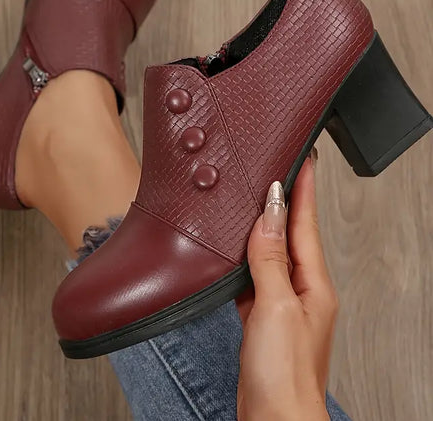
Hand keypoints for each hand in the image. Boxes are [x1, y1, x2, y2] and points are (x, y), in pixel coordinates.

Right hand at [236, 154, 337, 420]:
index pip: (306, 223)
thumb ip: (270, 259)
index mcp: (313, 283)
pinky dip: (248, 257)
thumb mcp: (276, 307)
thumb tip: (267, 215)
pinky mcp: (264, 317)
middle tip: (281, 171)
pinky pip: (257, 276)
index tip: (303, 158)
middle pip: (293, 234)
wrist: (274, 419)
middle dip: (287, 200)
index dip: (303, 189)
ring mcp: (283, 303)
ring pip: (273, 253)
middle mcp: (302, 290)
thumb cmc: (284, 374)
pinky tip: (239, 251)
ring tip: (260, 201)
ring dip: (267, 226)